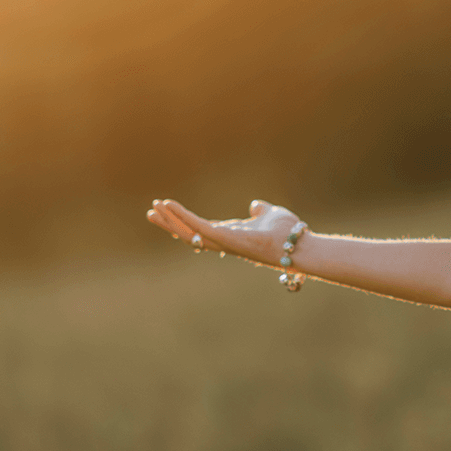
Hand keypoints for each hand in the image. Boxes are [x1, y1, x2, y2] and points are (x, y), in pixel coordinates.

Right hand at [147, 197, 302, 266]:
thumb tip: (255, 205)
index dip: (183, 221)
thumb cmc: (288, 233)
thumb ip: (260, 210)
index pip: (200, 229)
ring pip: (188, 232)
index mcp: (230, 235)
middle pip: (188, 233)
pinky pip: (198, 227)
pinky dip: (182, 216)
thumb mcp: (270, 214)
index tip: (168, 211)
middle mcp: (223, 241)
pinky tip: (170, 205)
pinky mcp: (226, 238)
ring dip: (171, 220)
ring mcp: (223, 241)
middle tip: (150, 212)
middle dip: (169, 223)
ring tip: (154, 208)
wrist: (299, 245)